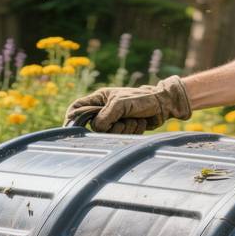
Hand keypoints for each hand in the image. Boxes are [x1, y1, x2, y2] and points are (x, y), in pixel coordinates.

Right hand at [63, 75, 191, 133]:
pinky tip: (139, 122)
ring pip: (110, 134)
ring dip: (125, 128)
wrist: (162, 105)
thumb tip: (96, 128)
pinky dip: (132, 131)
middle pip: (95, 128)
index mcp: (99, 99)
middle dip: (112, 126)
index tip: (72, 128)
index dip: (72, 118)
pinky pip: (122, 137)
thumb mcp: (121, 103)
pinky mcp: (124, 129)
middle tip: (122, 119)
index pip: (77, 108)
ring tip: (134, 118)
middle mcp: (104, 111)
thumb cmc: (141, 98)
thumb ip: (106, 115)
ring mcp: (115, 121)